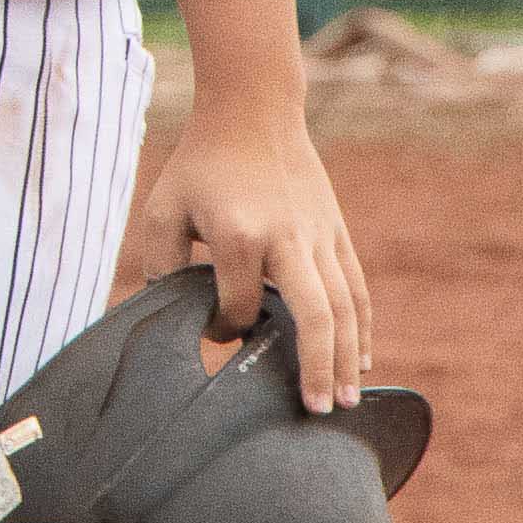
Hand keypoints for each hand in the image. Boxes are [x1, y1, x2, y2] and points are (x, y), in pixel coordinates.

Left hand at [130, 102, 371, 410]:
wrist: (253, 110)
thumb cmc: (201, 164)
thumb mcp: (164, 208)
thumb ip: (160, 266)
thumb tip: (176, 316)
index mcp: (240, 236)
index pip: (239, 306)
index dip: (225, 327)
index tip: (215, 330)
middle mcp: (287, 239)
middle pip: (315, 314)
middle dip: (315, 366)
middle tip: (316, 412)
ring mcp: (319, 236)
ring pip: (345, 307)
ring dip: (346, 357)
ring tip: (343, 402)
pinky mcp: (336, 231)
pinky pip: (355, 287)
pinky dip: (361, 327)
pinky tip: (358, 361)